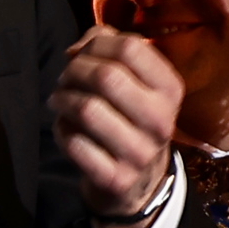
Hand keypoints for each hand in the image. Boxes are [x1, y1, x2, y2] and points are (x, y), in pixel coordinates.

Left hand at [53, 26, 186, 227]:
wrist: (138, 182)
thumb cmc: (128, 118)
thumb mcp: (132, 82)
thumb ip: (108, 50)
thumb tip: (79, 47)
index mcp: (170, 89)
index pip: (131, 47)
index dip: (96, 45)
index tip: (80, 55)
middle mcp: (162, 120)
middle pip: (106, 76)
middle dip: (73, 72)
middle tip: (62, 80)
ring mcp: (141, 152)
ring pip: (87, 109)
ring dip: (62, 100)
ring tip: (58, 101)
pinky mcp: (116, 178)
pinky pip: (75, 143)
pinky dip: (62, 131)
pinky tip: (65, 129)